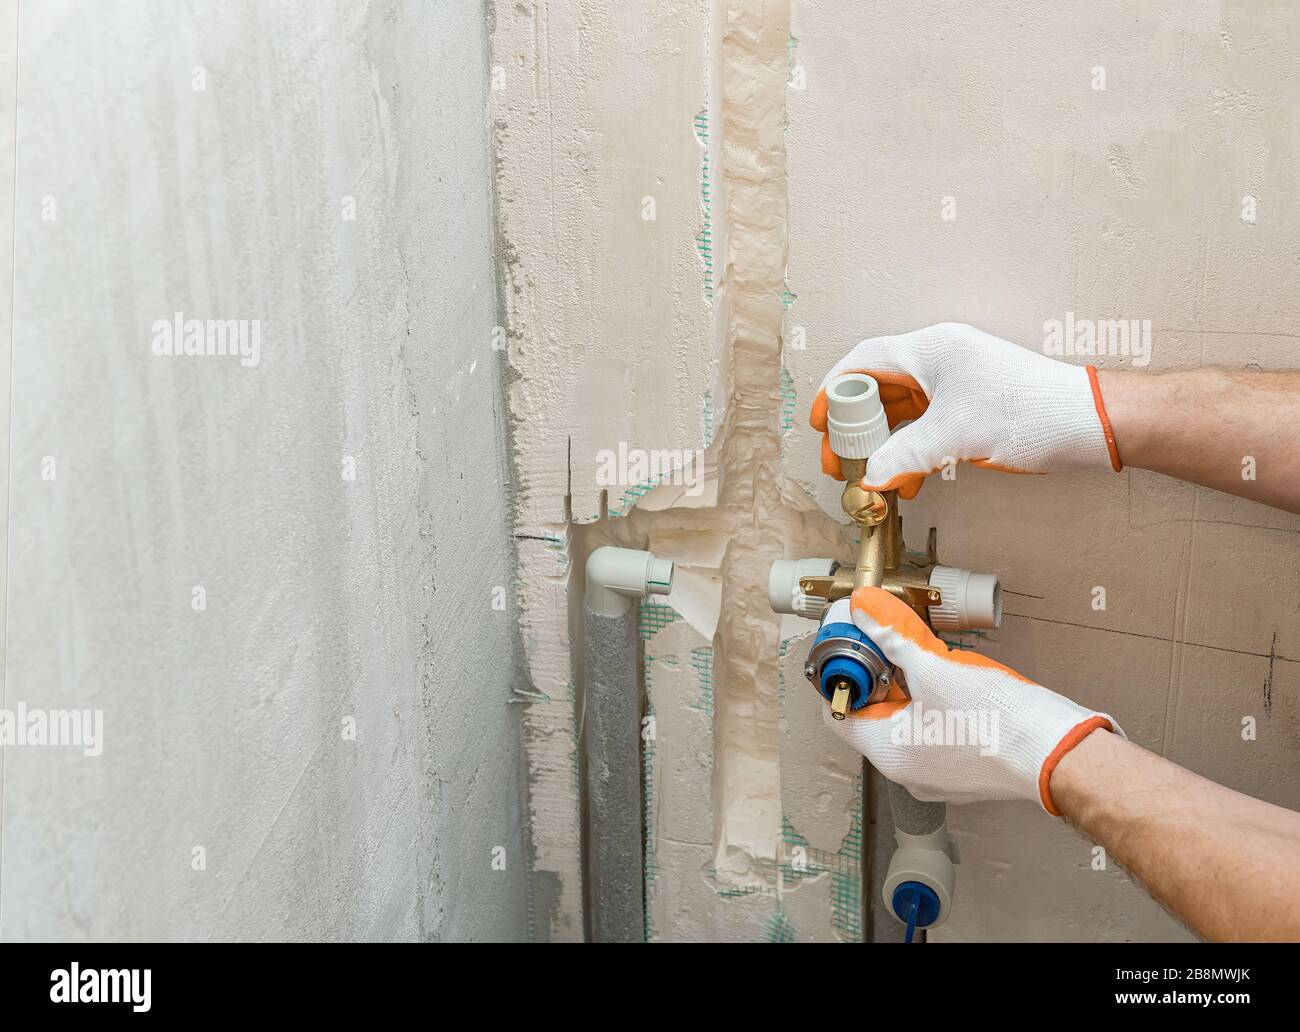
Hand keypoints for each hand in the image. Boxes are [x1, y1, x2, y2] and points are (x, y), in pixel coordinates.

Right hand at [808, 323, 1121, 498]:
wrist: (1087, 423)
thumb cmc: (1033, 411)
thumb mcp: (957, 436)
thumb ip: (905, 456)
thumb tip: (869, 476)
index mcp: (931, 351)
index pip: (863, 363)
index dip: (834, 393)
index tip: (820, 423)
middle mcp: (939, 361)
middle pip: (877, 390)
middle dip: (855, 428)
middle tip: (840, 460)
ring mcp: (954, 383)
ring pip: (900, 412)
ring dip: (882, 446)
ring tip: (869, 476)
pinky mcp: (969, 406)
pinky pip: (924, 426)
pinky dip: (909, 452)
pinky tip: (907, 482)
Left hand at [825, 587, 1121, 812]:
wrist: (1057, 752)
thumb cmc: (997, 721)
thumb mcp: (934, 667)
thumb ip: (892, 638)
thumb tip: (864, 613)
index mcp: (887, 752)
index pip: (839, 710)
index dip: (841, 672)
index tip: (852, 643)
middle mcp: (906, 769)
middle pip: (874, 713)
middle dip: (880, 672)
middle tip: (889, 638)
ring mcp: (936, 772)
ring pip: (906, 720)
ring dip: (909, 684)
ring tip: (924, 653)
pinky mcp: (963, 767)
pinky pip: (934, 731)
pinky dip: (933, 703)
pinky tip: (950, 678)